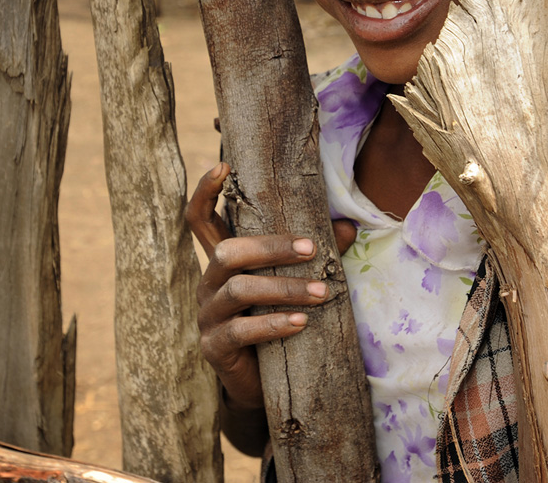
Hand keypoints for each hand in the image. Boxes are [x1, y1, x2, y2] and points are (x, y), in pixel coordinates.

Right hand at [185, 162, 356, 412]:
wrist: (263, 383)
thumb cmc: (279, 321)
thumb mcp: (294, 283)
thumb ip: (315, 254)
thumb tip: (348, 225)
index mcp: (222, 261)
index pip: (200, 219)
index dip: (205, 191)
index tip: (224, 164)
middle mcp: (208, 283)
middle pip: (227, 252)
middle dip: (270, 247)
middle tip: (312, 248)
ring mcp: (207, 316)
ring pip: (238, 290)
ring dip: (283, 288)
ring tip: (321, 292)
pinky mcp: (214, 347)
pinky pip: (240, 331)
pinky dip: (273, 324)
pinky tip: (301, 323)